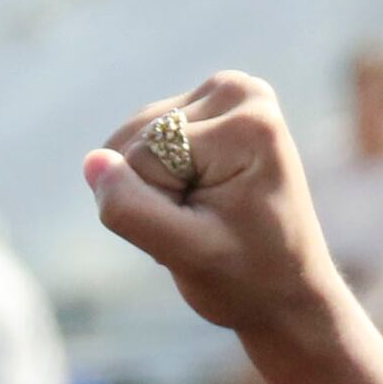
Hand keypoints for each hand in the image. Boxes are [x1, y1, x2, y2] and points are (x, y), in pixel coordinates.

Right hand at [86, 74, 358, 356]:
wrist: (289, 294)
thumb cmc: (246, 281)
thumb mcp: (187, 255)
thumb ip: (134, 211)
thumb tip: (93, 163)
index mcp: (246, 117)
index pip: (146, 157)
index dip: (162, 207)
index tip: (210, 232)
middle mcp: (237, 90)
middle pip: (138, 142)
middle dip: (157, 196)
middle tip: (205, 230)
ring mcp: (223, 94)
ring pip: (134, 144)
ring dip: (155, 192)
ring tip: (204, 219)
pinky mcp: (206, 108)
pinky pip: (143, 144)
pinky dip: (158, 182)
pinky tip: (199, 203)